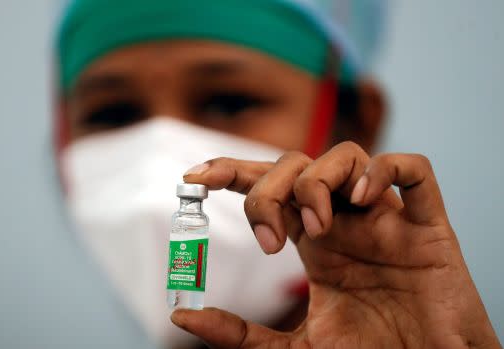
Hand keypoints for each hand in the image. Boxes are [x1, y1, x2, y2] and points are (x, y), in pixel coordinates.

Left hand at [172, 142, 500, 348]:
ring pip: (345, 156)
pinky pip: (412, 169)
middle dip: (267, 188)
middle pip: (295, 166)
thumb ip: (240, 333)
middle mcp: (344, 219)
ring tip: (316, 229)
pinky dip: (384, 170)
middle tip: (268, 239)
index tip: (193, 177)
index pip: (267, 185)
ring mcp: (384, 218)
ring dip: (317, 183)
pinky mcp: (428, 225)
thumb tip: (182, 316)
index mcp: (312, 240)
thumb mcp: (294, 347)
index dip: (230, 170)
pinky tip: (363, 198)